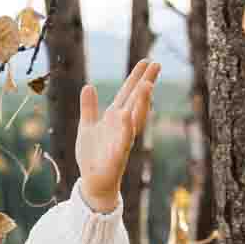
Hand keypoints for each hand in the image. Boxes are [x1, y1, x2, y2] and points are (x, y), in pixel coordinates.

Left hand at [76, 58, 160, 212]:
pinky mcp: (118, 156)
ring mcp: (122, 140)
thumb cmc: (93, 156)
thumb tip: (88, 86)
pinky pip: (123, 141)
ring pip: (134, 118)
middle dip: (146, 83)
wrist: (93, 182)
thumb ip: (89, 108)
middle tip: (157, 64)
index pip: (127, 93)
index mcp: (115, 118)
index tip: (146, 61)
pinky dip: (125, 129)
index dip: (136, 77)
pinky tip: (127, 116)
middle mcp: (122, 126)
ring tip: (147, 86)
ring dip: (141, 103)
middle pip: (136, 101)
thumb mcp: (87, 127)